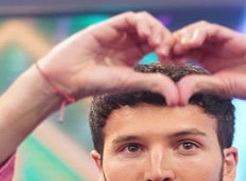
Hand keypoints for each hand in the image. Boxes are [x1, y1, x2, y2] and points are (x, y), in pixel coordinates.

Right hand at [36, 11, 180, 104]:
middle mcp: (128, 43)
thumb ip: (153, 84)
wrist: (68, 78)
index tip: (176, 63)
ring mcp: (119, 33)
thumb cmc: (95, 83)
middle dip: (166, 40)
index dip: (170, 51)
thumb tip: (177, 97)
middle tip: (169, 53)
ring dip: (156, 30)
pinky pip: (131, 18)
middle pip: (155, 32)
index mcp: (134, 57)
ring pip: (146, 22)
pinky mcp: (110, 25)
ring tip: (158, 45)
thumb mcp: (130, 82)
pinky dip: (143, 24)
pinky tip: (147, 36)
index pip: (158, 47)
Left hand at [170, 21, 245, 113]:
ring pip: (196, 31)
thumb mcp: (217, 88)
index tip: (160, 63)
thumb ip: (198, 85)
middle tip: (162, 52)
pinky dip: (199, 33)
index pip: (182, 52)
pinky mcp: (231, 36)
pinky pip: (212, 30)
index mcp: (205, 60)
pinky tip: (191, 42)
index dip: (170, 55)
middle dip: (172, 43)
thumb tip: (176, 94)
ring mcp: (221, 41)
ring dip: (183, 37)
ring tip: (175, 48)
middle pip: (186, 39)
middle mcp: (211, 48)